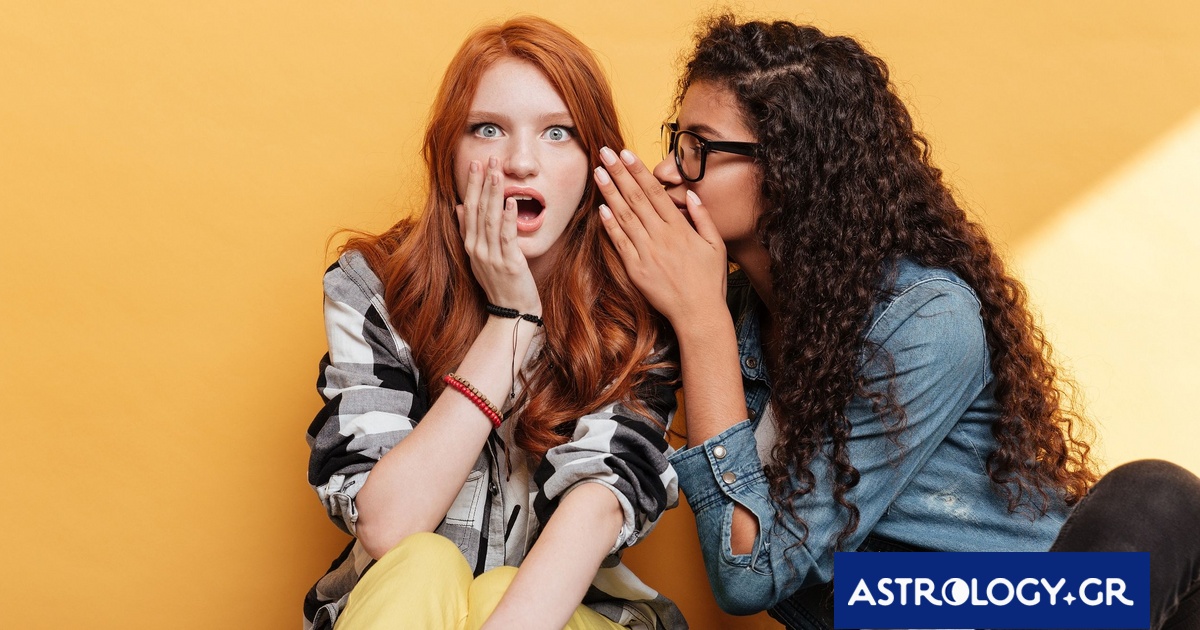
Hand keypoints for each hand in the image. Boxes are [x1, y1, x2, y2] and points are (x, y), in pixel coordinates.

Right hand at [456, 157, 541, 315]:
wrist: (512, 313)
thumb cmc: (500, 283)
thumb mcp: (480, 257)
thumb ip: (470, 232)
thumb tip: (461, 207)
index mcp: (471, 246)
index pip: (470, 209)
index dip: (472, 186)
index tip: (475, 165)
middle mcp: (478, 250)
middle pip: (478, 211)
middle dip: (482, 184)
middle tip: (486, 160)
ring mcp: (492, 257)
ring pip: (491, 220)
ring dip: (495, 194)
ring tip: (497, 172)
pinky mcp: (509, 264)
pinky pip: (507, 237)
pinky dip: (508, 218)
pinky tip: (511, 201)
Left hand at [593, 147, 727, 323]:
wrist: (698, 313)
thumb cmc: (709, 280)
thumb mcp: (716, 245)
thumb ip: (703, 218)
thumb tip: (691, 195)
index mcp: (680, 228)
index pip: (655, 192)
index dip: (639, 171)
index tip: (626, 154)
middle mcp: (662, 236)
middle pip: (636, 198)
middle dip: (619, 172)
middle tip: (604, 152)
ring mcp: (647, 252)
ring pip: (625, 216)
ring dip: (610, 192)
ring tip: (597, 172)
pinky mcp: (636, 269)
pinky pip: (620, 242)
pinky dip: (610, 225)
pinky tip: (601, 208)